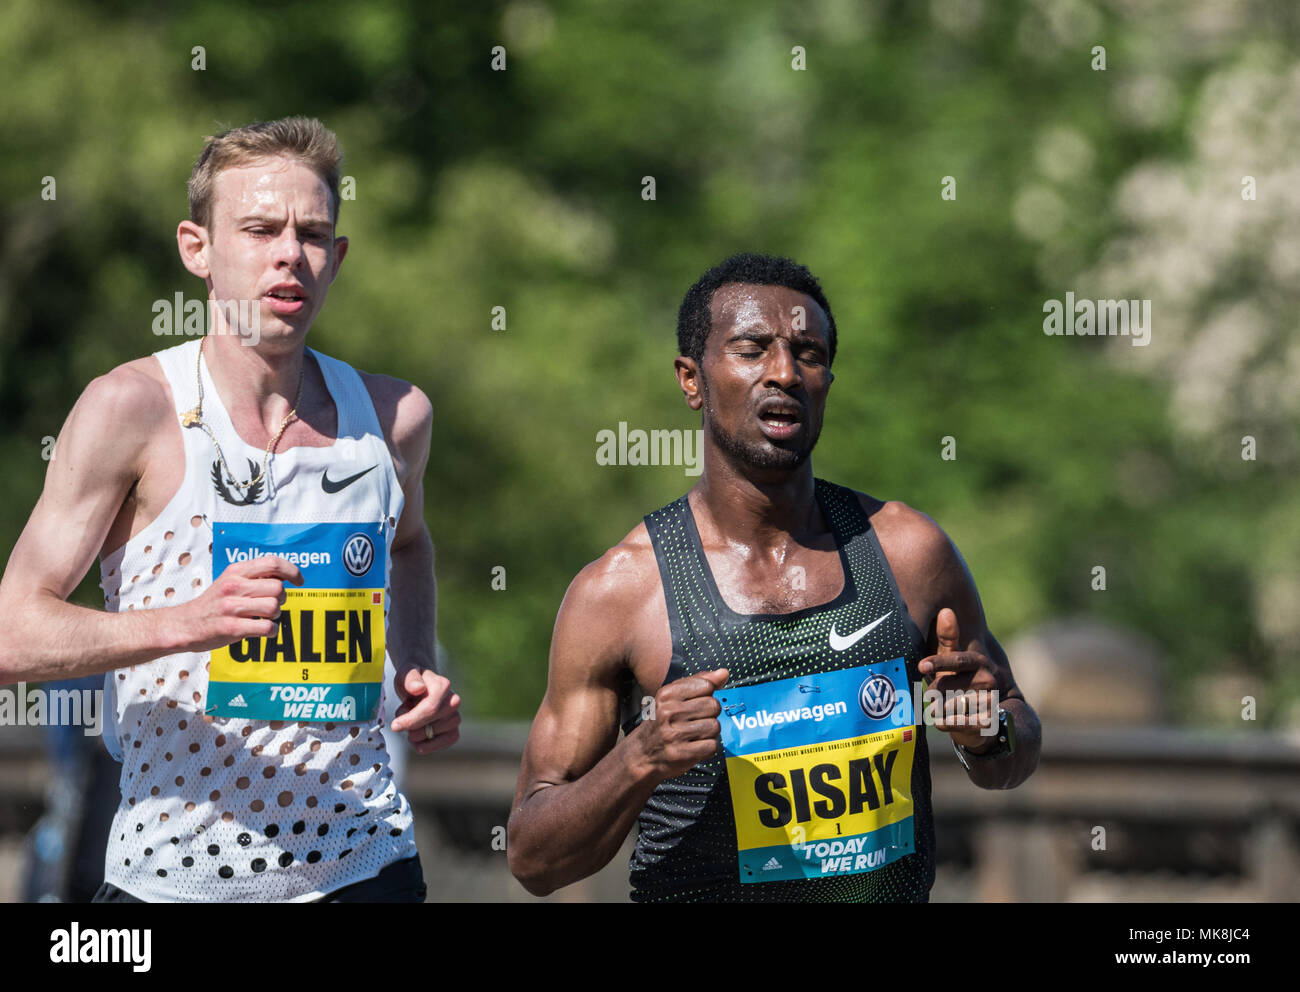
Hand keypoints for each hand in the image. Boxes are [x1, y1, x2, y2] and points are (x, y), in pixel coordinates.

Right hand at [172, 555, 303, 653]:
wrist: (183, 624)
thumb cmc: (212, 604)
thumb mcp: (230, 581)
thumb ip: (254, 576)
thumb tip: (284, 576)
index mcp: (236, 571)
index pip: (272, 563)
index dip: (292, 571)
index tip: (299, 581)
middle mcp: (234, 586)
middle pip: (278, 588)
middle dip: (281, 599)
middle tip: (270, 605)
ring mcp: (231, 607)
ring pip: (274, 607)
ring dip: (275, 615)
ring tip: (263, 617)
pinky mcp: (231, 627)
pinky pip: (266, 627)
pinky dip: (271, 631)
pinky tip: (263, 630)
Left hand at [391, 666, 460, 753]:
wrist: (421, 687)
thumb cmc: (412, 681)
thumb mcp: (406, 674)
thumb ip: (410, 678)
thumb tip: (418, 688)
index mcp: (443, 686)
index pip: (429, 709)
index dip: (410, 720)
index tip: (395, 725)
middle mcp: (453, 702)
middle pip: (428, 726)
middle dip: (410, 727)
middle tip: (403, 716)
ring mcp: (455, 718)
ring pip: (431, 737)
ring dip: (415, 735)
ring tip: (413, 721)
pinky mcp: (453, 732)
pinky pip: (440, 746)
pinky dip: (424, 745)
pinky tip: (417, 737)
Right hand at [629, 668, 727, 782]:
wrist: (641, 754)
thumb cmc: (660, 724)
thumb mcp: (672, 698)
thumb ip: (699, 682)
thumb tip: (723, 673)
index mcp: (667, 694)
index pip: (706, 685)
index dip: (707, 695)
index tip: (697, 703)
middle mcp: (669, 712)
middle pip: (713, 706)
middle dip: (710, 715)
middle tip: (696, 721)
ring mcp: (674, 734)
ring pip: (715, 726)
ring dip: (709, 733)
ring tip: (695, 734)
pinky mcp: (681, 753)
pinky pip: (712, 746)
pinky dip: (708, 748)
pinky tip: (695, 746)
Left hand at [918, 608, 1000, 749]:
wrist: (979, 719)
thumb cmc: (956, 683)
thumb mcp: (950, 660)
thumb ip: (948, 638)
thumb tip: (946, 610)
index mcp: (977, 661)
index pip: (956, 659)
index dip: (939, 662)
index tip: (921, 665)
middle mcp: (987, 679)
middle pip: (947, 685)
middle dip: (935, 691)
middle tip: (931, 695)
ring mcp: (990, 700)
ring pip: (949, 705)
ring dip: (938, 708)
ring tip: (938, 708)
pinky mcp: (988, 721)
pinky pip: (956, 722)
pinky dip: (945, 723)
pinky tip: (941, 721)